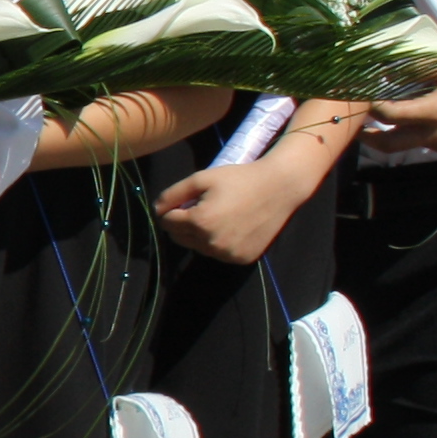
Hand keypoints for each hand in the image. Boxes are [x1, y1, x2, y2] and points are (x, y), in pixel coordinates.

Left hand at [152, 159, 306, 265]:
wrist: (280, 187)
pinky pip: (218, 253)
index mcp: (199, 223)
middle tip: (202, 206)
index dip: (172, 209)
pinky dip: (219, 243)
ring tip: (219, 215)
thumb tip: (156, 210)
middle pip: (179, 238)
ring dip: (200, 235)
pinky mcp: (242, 259)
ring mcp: (228, 254)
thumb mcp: (201, 178)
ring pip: (198, 247)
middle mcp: (212, 243)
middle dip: (183, 223)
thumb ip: (173, 194)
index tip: (185, 200)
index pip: (166, 222)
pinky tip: (233, 226)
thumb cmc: (239, 179)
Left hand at [362, 55, 436, 156]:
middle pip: (390, 144)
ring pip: (408, 145)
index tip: (358, 96)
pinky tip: (412, 119)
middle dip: (368, 137)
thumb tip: (383, 69)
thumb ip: (416, 68)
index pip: (390, 116)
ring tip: (377, 118)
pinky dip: (414, 134)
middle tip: (352, 124)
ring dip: (391, 134)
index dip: (370, 106)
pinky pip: (426, 145)